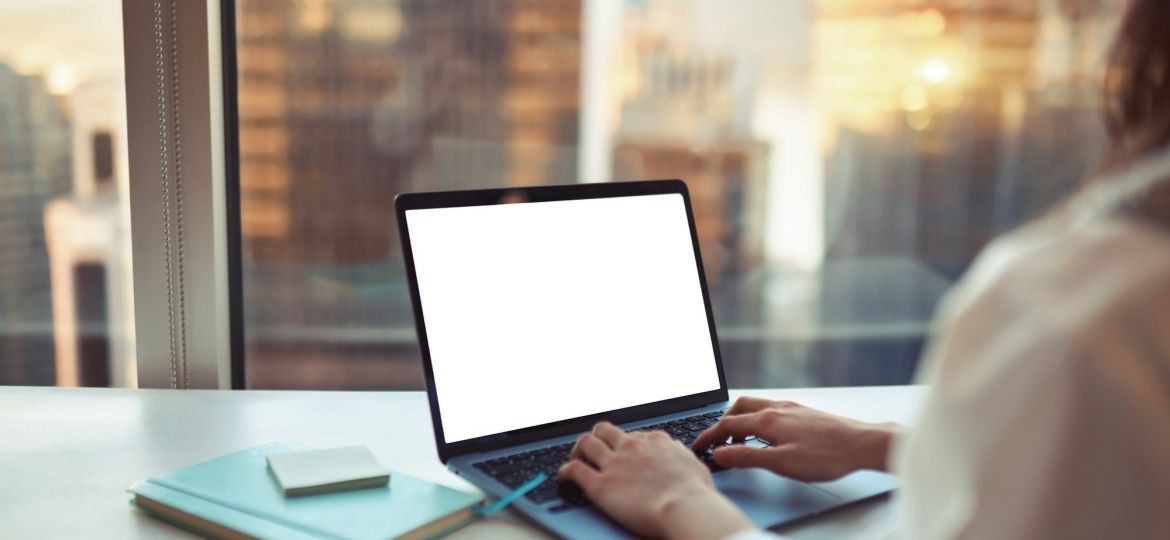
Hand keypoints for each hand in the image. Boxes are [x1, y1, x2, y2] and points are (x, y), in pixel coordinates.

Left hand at [557, 422, 754, 539]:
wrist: (686, 508)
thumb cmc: (696, 495)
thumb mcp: (694, 466)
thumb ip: (680, 458)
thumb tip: (678, 454)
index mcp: (655, 442)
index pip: (634, 434)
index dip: (627, 444)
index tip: (625, 452)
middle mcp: (632, 447)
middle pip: (605, 430)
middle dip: (598, 438)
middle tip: (596, 451)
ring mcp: (614, 464)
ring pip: (585, 442)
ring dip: (579, 450)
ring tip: (577, 459)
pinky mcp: (600, 484)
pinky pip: (574, 470)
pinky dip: (565, 471)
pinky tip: (564, 477)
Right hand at [692, 397, 902, 481]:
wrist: (862, 444)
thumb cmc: (826, 456)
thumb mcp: (781, 463)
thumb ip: (747, 457)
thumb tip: (719, 453)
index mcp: (768, 420)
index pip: (727, 425)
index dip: (709, 437)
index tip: (698, 446)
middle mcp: (777, 408)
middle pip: (738, 409)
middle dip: (722, 423)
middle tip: (716, 441)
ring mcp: (791, 408)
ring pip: (755, 407)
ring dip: (740, 420)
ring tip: (739, 440)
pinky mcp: (803, 412)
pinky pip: (770, 409)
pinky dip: (757, 419)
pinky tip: (767, 434)